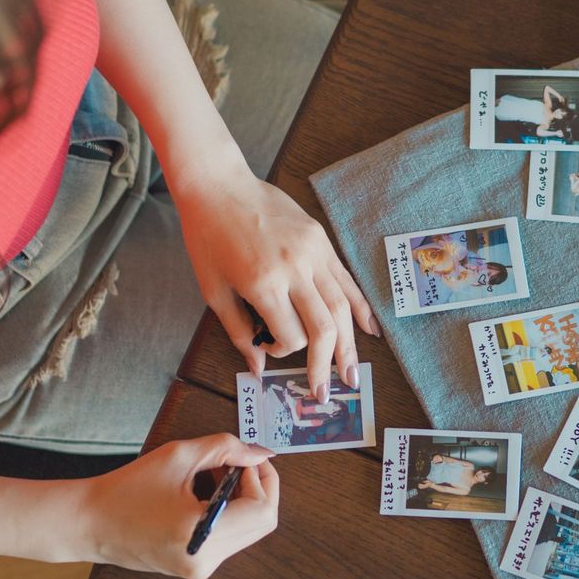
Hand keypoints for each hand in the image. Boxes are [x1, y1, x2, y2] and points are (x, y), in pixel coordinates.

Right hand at [77, 434, 278, 578]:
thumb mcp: (177, 456)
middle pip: (261, 523)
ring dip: (243, 498)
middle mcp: (206, 560)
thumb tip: (259, 452)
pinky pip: (230, 537)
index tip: (247, 458)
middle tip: (237, 461)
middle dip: (257, 487)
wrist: (89, 524)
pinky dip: (229, 511)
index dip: (263, 478)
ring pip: (249, 530)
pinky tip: (206, 492)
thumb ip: (225, 448)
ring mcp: (202, 568)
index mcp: (201, 535)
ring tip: (215, 474)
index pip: (262, 511)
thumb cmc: (126, 490)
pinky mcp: (196, 567)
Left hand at [174, 163, 377, 395]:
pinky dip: (360, 306)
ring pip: (342, 307)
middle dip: (327, 364)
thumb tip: (258, 368)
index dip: (282, 351)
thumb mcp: (214, 291)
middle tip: (328, 392)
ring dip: (350, 345)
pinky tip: (370, 330)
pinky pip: (346, 279)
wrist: (218, 186)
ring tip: (353, 373)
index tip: (269, 347)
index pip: (291, 336)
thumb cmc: (208, 239)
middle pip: (324, 328)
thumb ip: (239, 332)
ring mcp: (313, 252)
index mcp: (263, 284)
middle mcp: (294, 269)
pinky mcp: (321, 240)